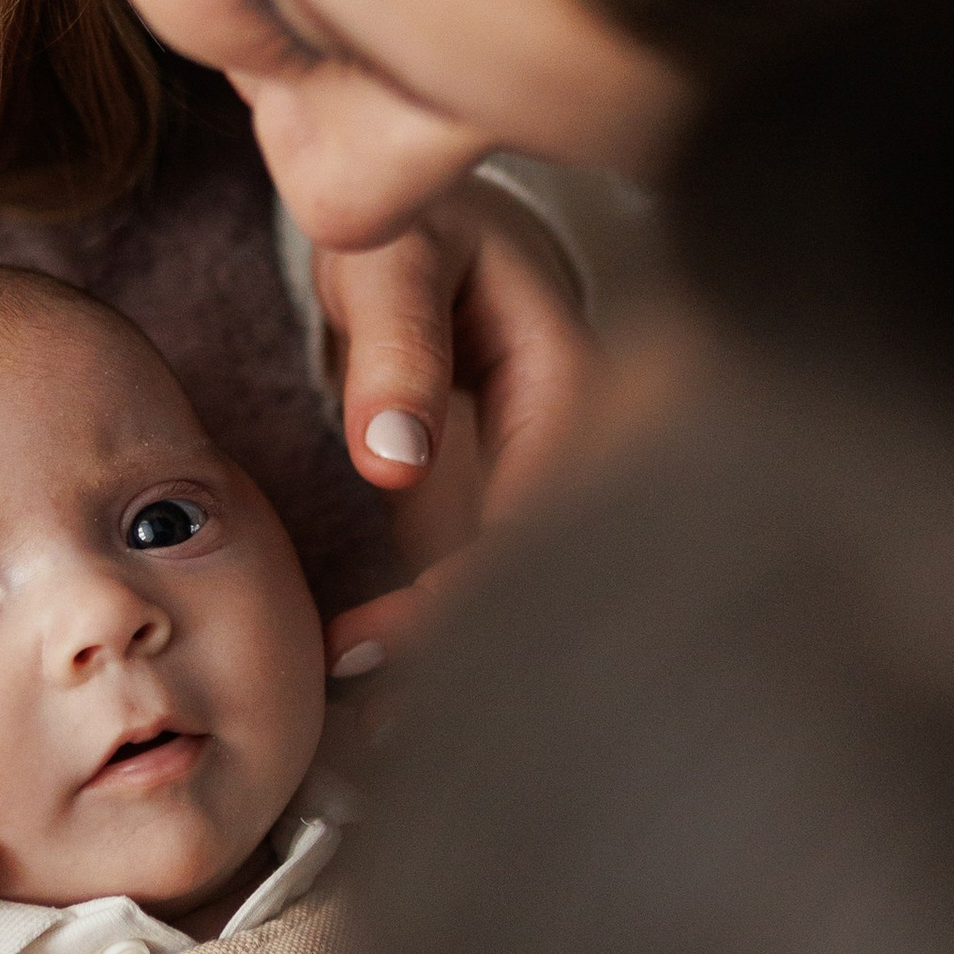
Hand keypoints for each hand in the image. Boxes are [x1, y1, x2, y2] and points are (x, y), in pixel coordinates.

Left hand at [315, 178, 602, 677]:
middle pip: (551, 563)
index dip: (490, 573)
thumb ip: (395, 343)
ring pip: (517, 584)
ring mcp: (537, 478)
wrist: (411, 218)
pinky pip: (480, 580)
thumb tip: (393, 459)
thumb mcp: (392, 255)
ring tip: (381, 734)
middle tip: (392, 719)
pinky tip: (377, 689)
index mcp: (573, 375)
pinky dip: (433, 634)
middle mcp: (575, 439)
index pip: (550, 497)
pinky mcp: (496, 504)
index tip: (409, 627)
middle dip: (481, 648)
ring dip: (458, 659)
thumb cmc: (407, 223)